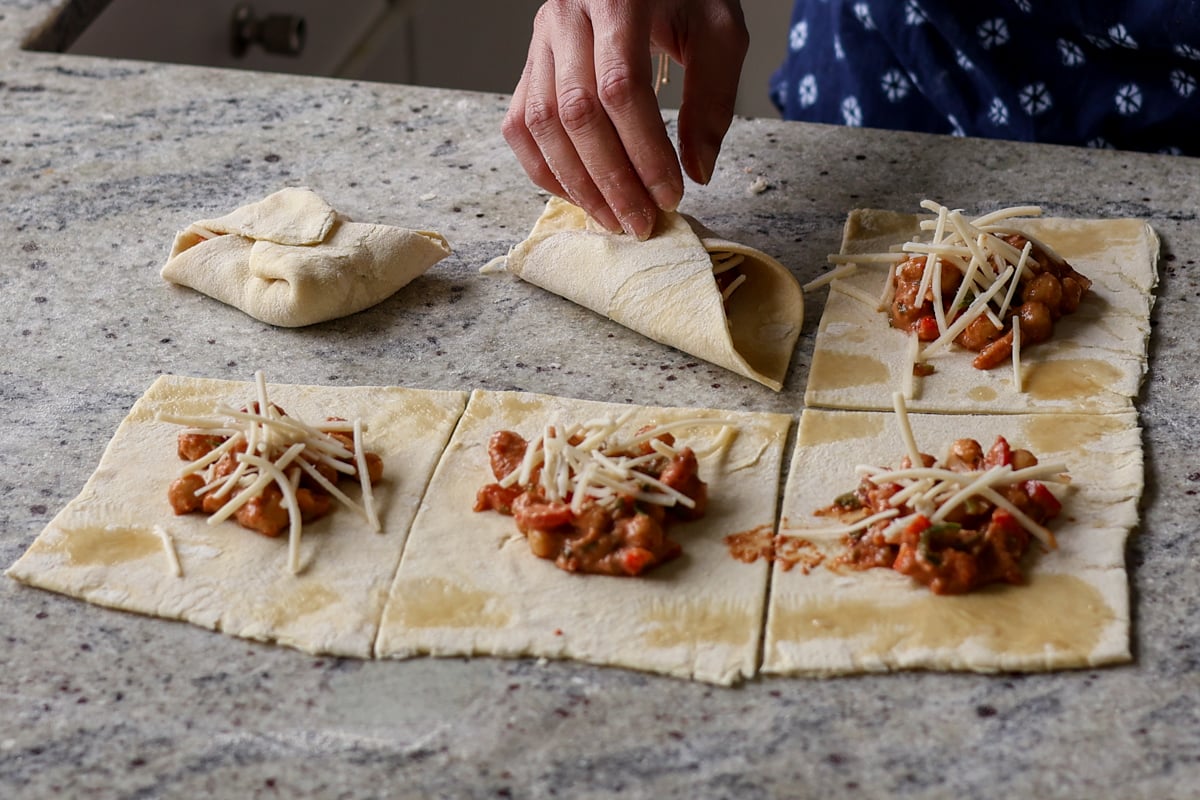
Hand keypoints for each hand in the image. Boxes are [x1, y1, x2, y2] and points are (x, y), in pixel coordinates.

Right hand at [503, 0, 747, 238]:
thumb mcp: (718, 31)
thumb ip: (712, 99)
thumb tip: (696, 172)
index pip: (621, 88)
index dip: (644, 151)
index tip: (670, 195)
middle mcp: (566, 16)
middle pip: (577, 113)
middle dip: (610, 180)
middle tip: (640, 222)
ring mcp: (540, 40)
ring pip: (541, 124)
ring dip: (576, 183)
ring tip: (611, 218)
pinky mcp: (529, 62)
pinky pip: (521, 124)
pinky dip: (545, 167)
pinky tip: (579, 194)